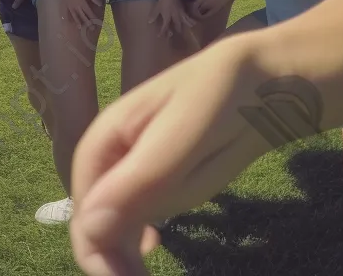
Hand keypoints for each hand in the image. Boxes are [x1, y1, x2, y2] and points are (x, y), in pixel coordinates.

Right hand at [58, 0, 103, 27]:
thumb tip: (100, 4)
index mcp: (82, 2)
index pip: (89, 12)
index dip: (93, 18)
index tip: (98, 23)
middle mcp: (75, 6)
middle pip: (82, 16)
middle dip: (87, 22)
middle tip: (91, 29)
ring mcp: (68, 6)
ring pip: (74, 16)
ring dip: (77, 22)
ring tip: (79, 28)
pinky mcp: (63, 4)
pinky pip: (64, 12)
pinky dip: (65, 17)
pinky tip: (65, 21)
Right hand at [70, 37, 289, 274]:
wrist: (258, 85)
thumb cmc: (218, 98)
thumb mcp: (181, 137)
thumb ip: (139, 181)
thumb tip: (89, 227)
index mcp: (105, 136)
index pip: (84, 203)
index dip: (95, 247)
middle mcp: (113, 156)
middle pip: (95, 218)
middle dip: (110, 256)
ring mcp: (134, 171)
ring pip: (113, 224)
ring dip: (123, 254)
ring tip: (145, 274)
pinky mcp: (156, 182)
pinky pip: (134, 218)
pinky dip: (137, 240)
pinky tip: (154, 246)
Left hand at [149, 0, 192, 37]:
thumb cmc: (162, 0)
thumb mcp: (157, 8)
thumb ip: (154, 15)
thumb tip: (149, 22)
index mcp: (167, 17)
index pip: (165, 27)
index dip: (162, 32)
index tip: (159, 36)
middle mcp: (174, 17)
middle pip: (177, 25)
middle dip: (177, 30)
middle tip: (177, 33)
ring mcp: (180, 13)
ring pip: (184, 21)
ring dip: (187, 24)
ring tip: (191, 27)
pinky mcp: (183, 9)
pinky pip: (187, 15)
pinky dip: (190, 19)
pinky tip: (193, 21)